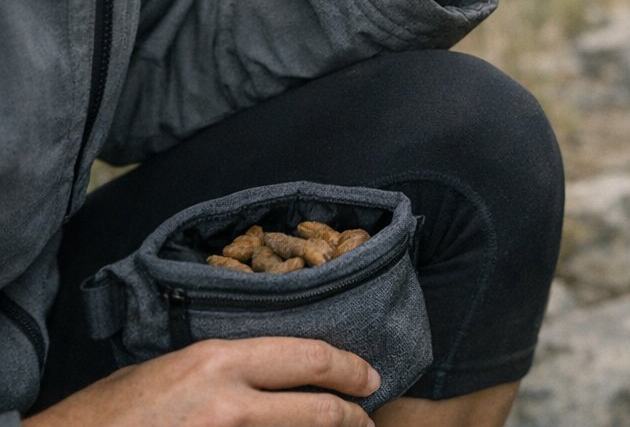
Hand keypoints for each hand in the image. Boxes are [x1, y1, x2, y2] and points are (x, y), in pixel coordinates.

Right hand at [24, 337, 379, 426]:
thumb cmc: (112, 412)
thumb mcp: (172, 369)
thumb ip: (225, 369)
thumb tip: (274, 372)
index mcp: (217, 363)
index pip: (307, 358)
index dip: (349, 368)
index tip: (368, 377)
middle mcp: (228, 404)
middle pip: (318, 410)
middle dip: (353, 416)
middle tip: (367, 419)